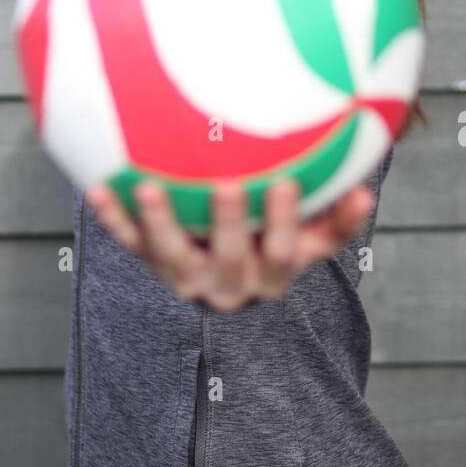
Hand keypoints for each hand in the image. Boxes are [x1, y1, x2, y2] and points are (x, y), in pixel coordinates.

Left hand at [83, 177, 375, 312]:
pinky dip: (113, 218)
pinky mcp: (151, 264)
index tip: (285, 182)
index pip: (282, 254)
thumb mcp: (310, 240)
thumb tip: (368, 190)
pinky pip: (129, 243)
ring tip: (149, 187)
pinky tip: (98, 186)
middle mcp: (227, 284)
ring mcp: (185, 276)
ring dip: (159, 222)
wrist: (222, 273)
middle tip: (225, 183)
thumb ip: (337, 220)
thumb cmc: (275, 241)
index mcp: (270, 276)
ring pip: (170, 256)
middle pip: (227, 258)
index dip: (283, 224)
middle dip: (226, 222)